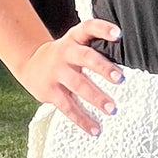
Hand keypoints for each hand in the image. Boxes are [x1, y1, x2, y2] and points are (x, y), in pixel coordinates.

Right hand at [16, 19, 123, 133]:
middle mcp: (65, 53)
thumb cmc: (64, 55)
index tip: (118, 34)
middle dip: (103, 67)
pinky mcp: (50, 91)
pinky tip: (95, 129)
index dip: (103, 29)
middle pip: (85, 57)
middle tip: (120, 78)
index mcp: (74, 39)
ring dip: (96, 98)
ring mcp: (57, 72)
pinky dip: (82, 120)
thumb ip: (95, 48)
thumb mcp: (75, 43)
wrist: (30, 63)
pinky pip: (68, 107)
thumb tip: (128, 64)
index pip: (88, 28)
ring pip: (78, 85)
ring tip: (112, 109)